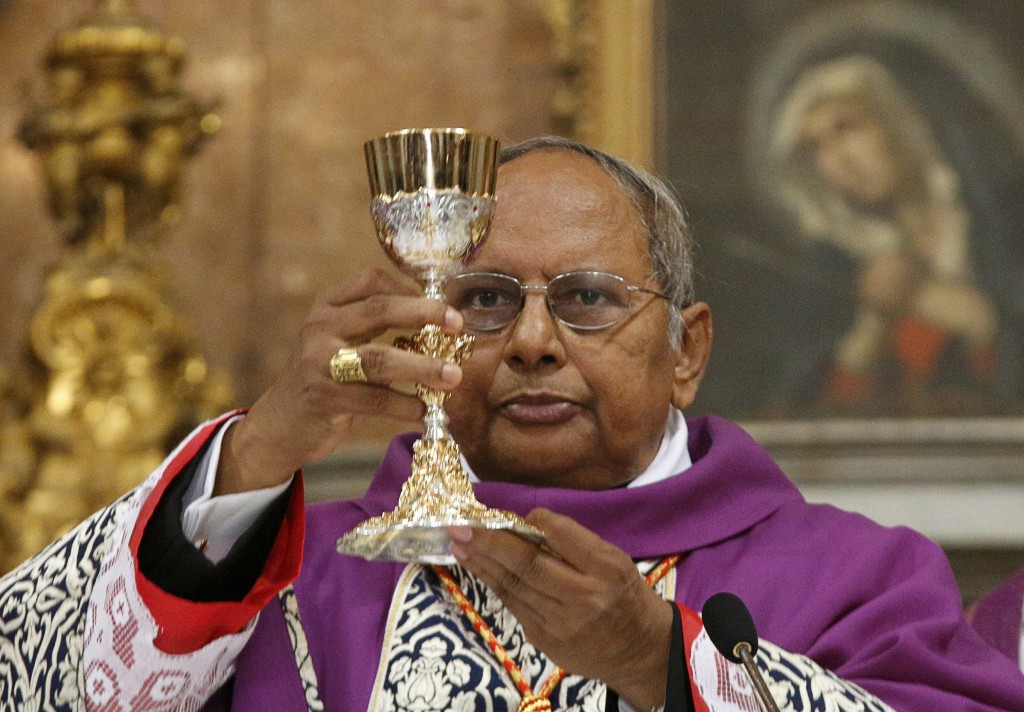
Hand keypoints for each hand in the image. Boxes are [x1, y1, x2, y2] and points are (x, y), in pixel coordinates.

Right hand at [216, 268, 463, 494]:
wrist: (280, 424)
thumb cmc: (324, 379)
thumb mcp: (339, 341)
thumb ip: (374, 326)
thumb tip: (438, 322)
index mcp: (326, 307)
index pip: (370, 281)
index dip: (409, 288)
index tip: (440, 304)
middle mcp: (319, 328)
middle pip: (378, 310)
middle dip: (423, 314)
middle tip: (458, 324)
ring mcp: (318, 363)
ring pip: (378, 359)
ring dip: (421, 366)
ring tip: (452, 376)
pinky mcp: (322, 398)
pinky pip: (372, 400)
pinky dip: (403, 405)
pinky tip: (423, 409)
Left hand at [448, 508, 672, 709]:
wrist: (637, 649)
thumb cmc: (622, 592)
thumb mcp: (613, 559)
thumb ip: (574, 543)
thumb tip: (526, 523)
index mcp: (605, 568)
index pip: (562, 537)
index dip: (530, 523)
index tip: (505, 511)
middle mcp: (583, 596)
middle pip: (528, 565)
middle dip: (489, 543)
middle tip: (460, 526)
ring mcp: (560, 623)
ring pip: (513, 586)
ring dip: (481, 562)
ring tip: (458, 542)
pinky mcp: (544, 640)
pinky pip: (513, 604)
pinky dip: (492, 582)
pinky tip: (476, 565)